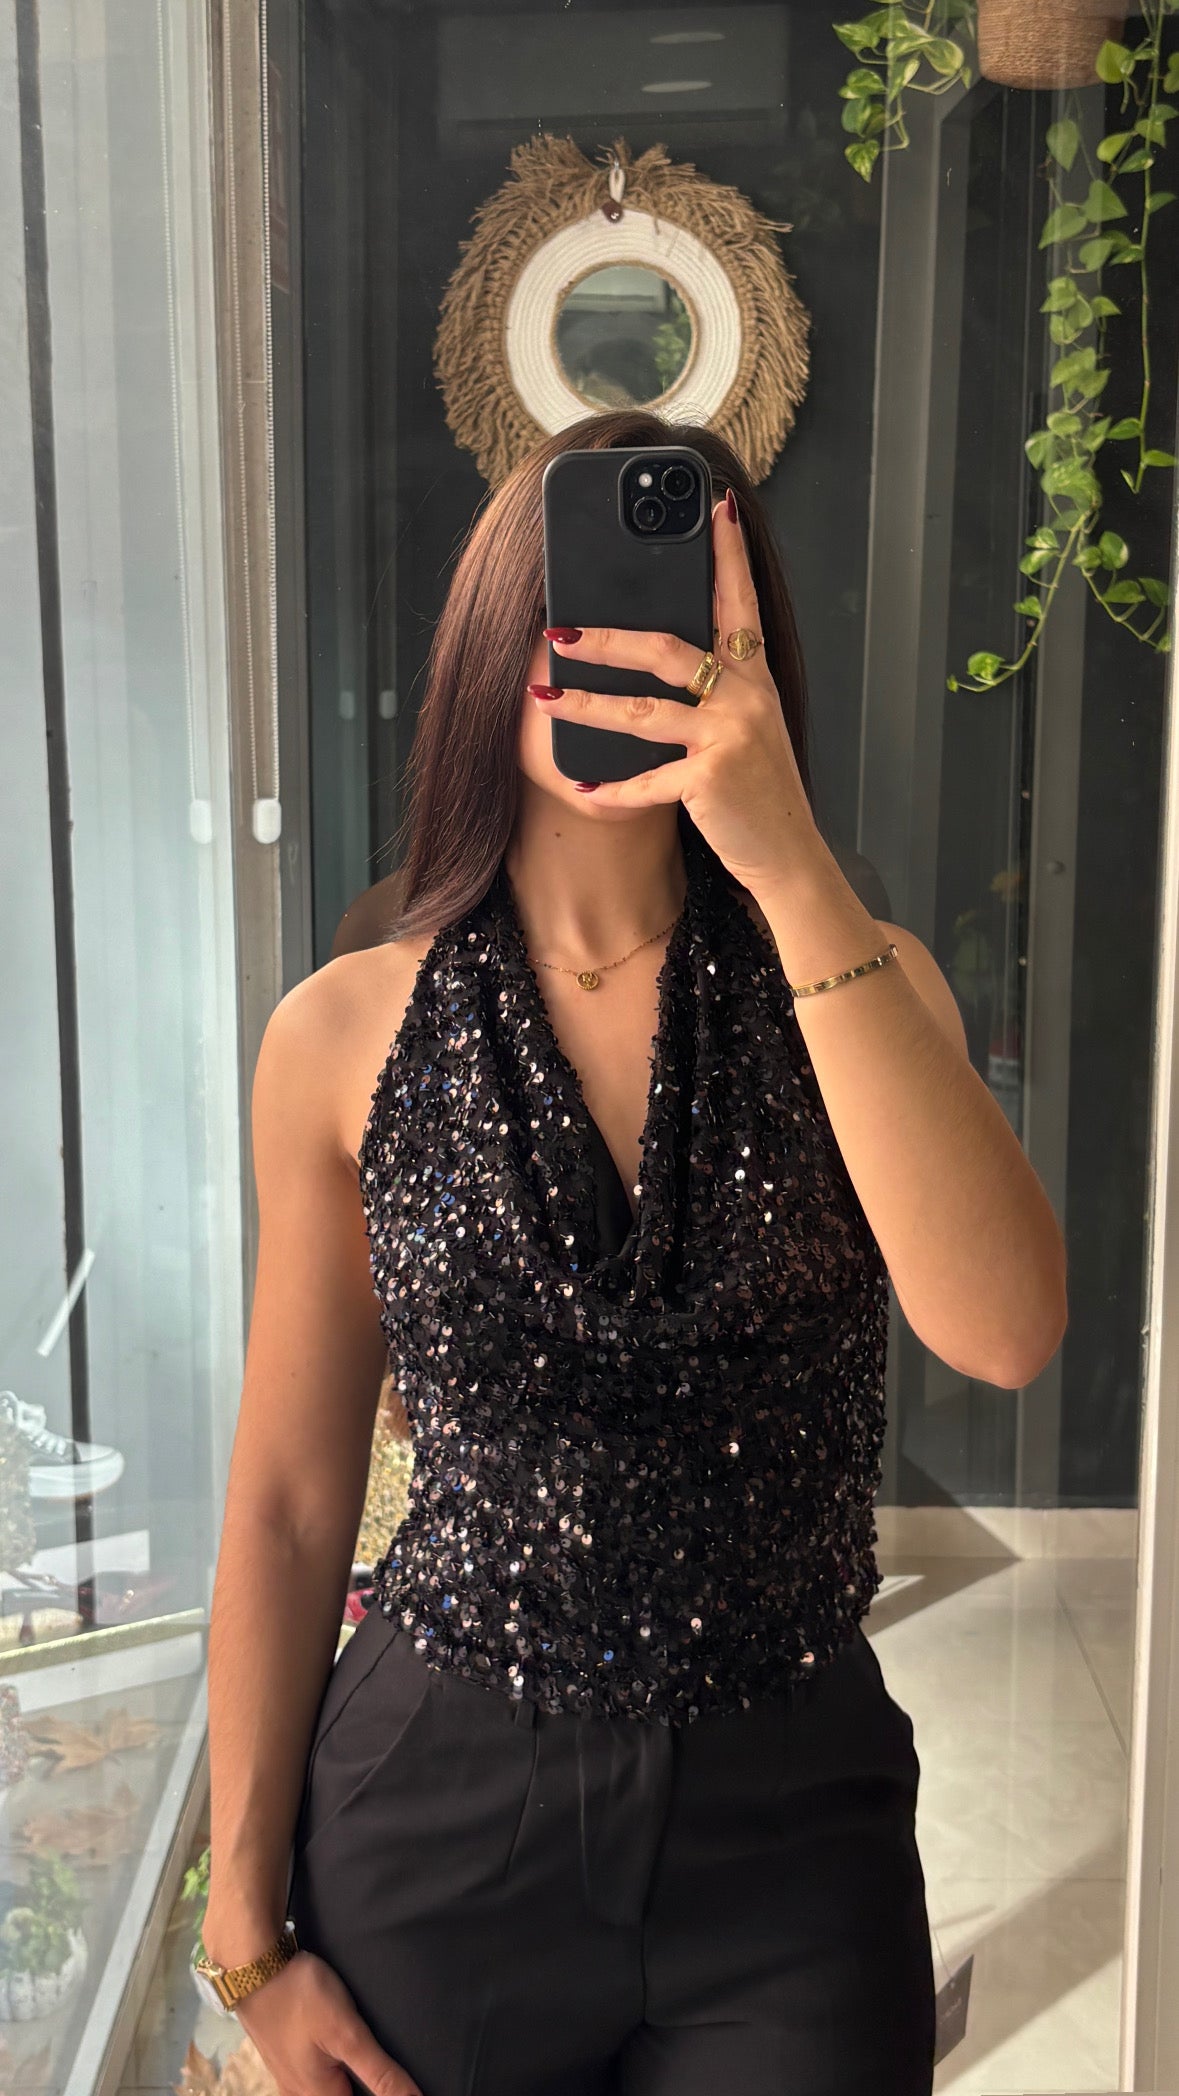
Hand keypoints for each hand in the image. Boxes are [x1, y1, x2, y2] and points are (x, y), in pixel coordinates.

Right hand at [235, 1947, 423, 2095]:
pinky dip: (331, 2072)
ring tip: (365, 2062)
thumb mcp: (346, 2032)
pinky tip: (337, 2056)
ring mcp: (288, 2075)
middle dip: (363, 2085)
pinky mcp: (284, 2056)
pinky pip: (312, 2077)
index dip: (384, 2093)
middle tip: (387, 2071)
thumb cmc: (300, 1995)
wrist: (252, 1967)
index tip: (397, 2081)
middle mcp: (299, 2093)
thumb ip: (380, 2072)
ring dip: (346, 2082)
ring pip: (326, 2088)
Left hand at [538, 493, 820, 900]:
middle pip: (668, 650)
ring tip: (545, 695)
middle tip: (561, 629)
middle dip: (607, 639)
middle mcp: (746, 699)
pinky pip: (647, 781)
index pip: (739, 603)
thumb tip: (654, 656)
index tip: (716, 508)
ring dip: (587, 705)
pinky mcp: (711, 779)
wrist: (788, 853)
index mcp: (754, 679)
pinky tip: (584, 788)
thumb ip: (715, 691)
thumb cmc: (758, 790)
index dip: (729, 555)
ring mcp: (729, 738)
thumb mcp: (748, 728)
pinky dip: (612, 789)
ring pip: (644, 711)